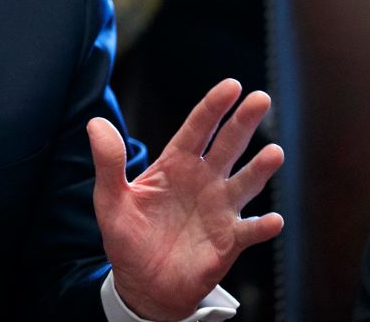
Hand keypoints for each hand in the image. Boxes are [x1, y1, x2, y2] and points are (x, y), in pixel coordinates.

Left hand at [87, 79, 284, 320]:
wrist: (142, 283)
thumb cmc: (127, 237)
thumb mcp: (110, 198)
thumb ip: (107, 162)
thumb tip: (95, 122)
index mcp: (176, 165)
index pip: (197, 129)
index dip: (213, 107)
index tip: (231, 86)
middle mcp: (204, 181)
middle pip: (228, 146)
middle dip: (243, 122)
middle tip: (260, 98)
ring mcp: (219, 210)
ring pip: (245, 183)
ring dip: (260, 169)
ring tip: (274, 153)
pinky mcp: (228, 241)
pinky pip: (249, 231)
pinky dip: (261, 226)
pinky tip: (271, 220)